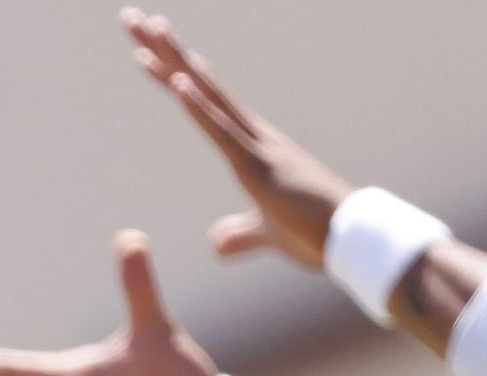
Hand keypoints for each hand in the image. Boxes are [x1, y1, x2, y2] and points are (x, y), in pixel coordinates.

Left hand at [123, 9, 354, 268]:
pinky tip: (178, 83)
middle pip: (198, 83)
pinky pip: (223, 132)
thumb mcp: (267, 235)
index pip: (202, 100)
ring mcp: (256, 145)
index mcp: (250, 145)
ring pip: (208, 95)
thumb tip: (217, 243)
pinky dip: (200, 108)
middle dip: (164, 50)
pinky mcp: (259, 167)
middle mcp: (251, 133)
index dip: (171, 73)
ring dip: (177, 62)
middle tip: (133, 17)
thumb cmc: (316, 234)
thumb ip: (241, 234)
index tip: (143, 47)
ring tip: (151, 26)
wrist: (353, 241)